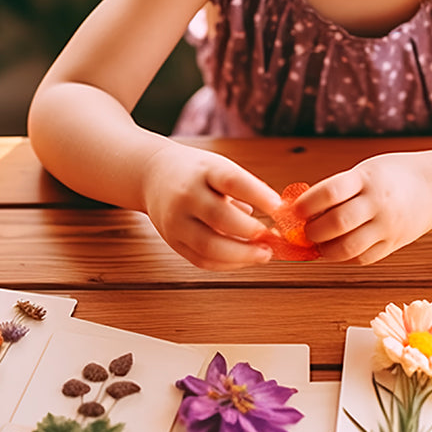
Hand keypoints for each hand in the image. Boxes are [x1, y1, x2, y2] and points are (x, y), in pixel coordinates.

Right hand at [142, 142, 280, 269]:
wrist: (152, 174)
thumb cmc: (198, 173)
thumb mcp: (220, 167)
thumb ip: (247, 189)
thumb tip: (278, 215)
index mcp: (203, 170)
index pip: (231, 181)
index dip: (257, 195)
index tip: (280, 208)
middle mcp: (186, 194)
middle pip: (219, 217)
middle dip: (251, 232)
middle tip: (273, 239)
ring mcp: (176, 220)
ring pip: (209, 245)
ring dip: (241, 255)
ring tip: (264, 254)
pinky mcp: (172, 240)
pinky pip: (201, 260)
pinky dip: (227, 264)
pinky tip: (244, 260)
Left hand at [294, 153, 431, 264]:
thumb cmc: (391, 175)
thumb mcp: (366, 171)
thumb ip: (339, 189)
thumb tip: (301, 212)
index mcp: (367, 179)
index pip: (330, 192)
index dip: (307, 204)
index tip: (295, 210)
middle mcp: (378, 203)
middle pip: (338, 223)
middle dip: (313, 231)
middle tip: (306, 231)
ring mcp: (388, 225)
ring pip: (349, 247)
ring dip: (326, 250)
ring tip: (320, 244)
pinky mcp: (394, 243)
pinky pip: (363, 258)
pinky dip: (344, 258)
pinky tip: (338, 250)